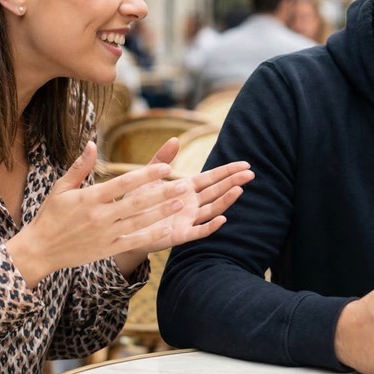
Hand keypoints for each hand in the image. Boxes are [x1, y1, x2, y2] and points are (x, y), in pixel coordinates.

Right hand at [6, 142, 192, 287]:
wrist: (39, 250)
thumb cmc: (50, 215)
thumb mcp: (61, 188)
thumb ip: (80, 166)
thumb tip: (92, 143)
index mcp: (90, 198)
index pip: (123, 183)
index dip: (146, 175)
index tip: (165, 167)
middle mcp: (100, 216)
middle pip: (137, 202)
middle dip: (163, 193)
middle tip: (185, 184)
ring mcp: (105, 234)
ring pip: (140, 221)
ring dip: (162, 212)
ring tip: (181, 203)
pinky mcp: (107, 249)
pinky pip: (133, 242)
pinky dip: (150, 236)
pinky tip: (167, 229)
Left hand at [125, 137, 253, 252]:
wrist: (123, 227)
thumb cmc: (137, 201)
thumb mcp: (148, 176)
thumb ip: (162, 158)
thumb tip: (176, 138)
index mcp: (186, 188)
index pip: (211, 178)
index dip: (227, 171)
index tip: (245, 164)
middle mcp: (191, 203)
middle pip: (216, 191)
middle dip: (233, 182)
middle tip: (251, 173)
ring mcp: (188, 219)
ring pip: (212, 208)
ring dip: (226, 200)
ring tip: (240, 189)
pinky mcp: (181, 234)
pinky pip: (199, 231)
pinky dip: (211, 226)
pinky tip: (223, 218)